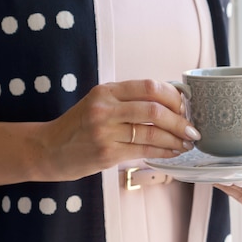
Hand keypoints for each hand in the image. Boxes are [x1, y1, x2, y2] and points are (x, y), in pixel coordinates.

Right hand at [34, 79, 198, 180]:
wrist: (49, 149)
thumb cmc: (79, 127)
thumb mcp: (99, 103)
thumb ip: (128, 101)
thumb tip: (170, 103)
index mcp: (106, 91)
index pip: (149, 87)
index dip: (173, 96)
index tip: (186, 105)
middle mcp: (105, 108)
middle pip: (155, 110)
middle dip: (180, 120)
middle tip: (192, 129)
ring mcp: (105, 132)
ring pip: (152, 133)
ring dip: (176, 139)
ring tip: (187, 143)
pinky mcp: (106, 154)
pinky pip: (144, 151)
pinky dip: (164, 152)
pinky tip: (173, 152)